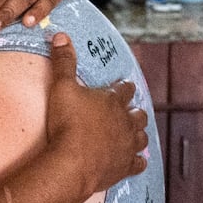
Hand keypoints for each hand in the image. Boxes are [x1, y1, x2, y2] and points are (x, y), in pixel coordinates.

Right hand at [43, 33, 147, 195]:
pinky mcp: (125, 166)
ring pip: (141, 137)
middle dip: (135, 111)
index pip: (124, 89)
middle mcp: (125, 122)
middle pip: (137, 113)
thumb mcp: (61, 87)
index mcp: (112, 101)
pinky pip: (138, 164)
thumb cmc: (67, 124)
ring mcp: (127, 145)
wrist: (73, 162)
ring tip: (135, 133)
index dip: (124, 87)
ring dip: (139, 134)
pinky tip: (138, 161)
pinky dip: (139, 162)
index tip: (125, 85)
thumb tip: (61, 36)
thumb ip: (64, 62)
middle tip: (131, 110)